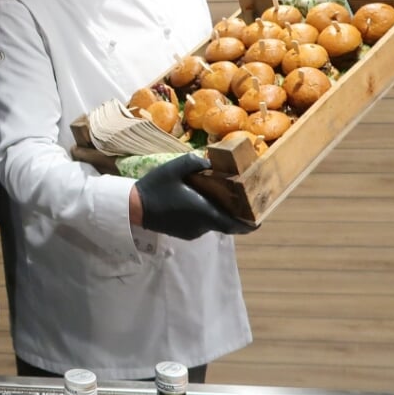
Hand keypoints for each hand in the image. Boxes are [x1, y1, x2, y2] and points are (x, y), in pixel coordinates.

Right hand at [135, 153, 252, 239]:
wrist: (133, 208)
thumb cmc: (155, 187)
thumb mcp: (174, 168)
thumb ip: (194, 162)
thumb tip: (209, 161)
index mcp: (204, 212)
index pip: (235, 225)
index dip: (250, 224)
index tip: (260, 219)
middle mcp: (202, 226)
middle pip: (225, 222)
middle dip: (233, 212)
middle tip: (239, 198)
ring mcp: (193, 232)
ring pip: (212, 222)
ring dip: (216, 211)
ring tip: (214, 194)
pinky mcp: (184, 233)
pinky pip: (201, 224)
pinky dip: (204, 214)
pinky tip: (196, 201)